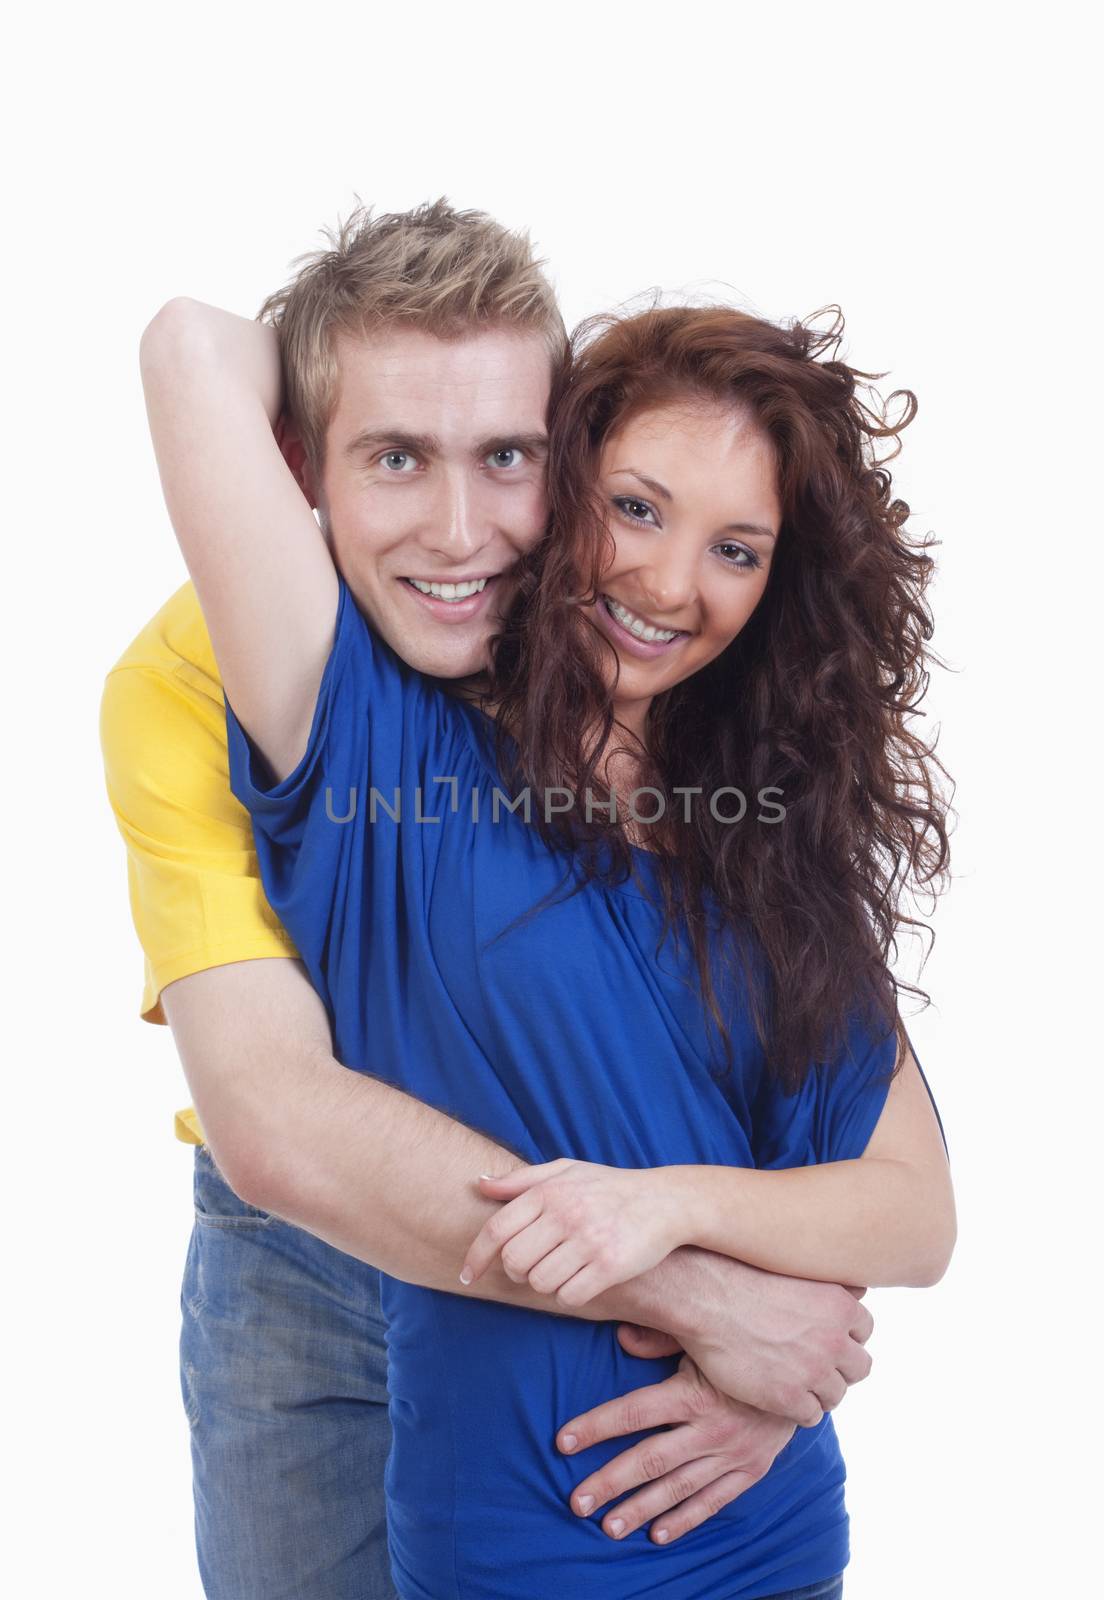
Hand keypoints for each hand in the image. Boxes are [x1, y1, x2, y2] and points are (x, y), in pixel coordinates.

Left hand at [460, 1159, 683, 1307]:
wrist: (664, 1202)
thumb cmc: (608, 1187)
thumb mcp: (566, 1171)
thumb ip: (521, 1180)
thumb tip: (478, 1183)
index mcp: (549, 1191)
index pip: (497, 1229)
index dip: (476, 1256)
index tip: (467, 1276)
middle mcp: (566, 1214)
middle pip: (514, 1262)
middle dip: (517, 1271)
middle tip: (532, 1267)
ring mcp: (588, 1240)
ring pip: (540, 1282)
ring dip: (546, 1283)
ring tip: (563, 1269)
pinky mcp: (610, 1266)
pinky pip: (569, 1296)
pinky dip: (569, 1295)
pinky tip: (582, 1280)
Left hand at [556, 1349, 796, 1544]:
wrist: (808, 1366)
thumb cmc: (744, 1344)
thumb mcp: (704, 1334)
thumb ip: (661, 1338)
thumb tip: (621, 1337)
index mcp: (694, 1392)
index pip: (633, 1413)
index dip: (596, 1426)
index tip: (563, 1441)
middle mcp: (711, 1428)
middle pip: (649, 1460)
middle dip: (610, 1481)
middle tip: (576, 1501)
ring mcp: (733, 1453)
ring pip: (678, 1488)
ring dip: (641, 1509)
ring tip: (608, 1526)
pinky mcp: (751, 1469)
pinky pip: (714, 1501)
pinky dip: (685, 1519)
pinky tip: (658, 1535)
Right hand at [660, 1253, 873, 1427]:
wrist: (706, 1298)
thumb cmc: (743, 1275)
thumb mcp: (797, 1269)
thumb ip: (831, 1283)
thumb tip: (858, 1288)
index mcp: (840, 1306)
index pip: (864, 1330)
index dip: (843, 1335)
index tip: (825, 1337)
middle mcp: (834, 1340)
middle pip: (859, 1367)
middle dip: (838, 1367)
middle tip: (813, 1363)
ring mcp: (813, 1371)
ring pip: (836, 1395)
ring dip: (818, 1390)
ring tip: (794, 1382)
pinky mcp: (788, 1398)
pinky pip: (810, 1416)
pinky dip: (798, 1409)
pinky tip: (780, 1395)